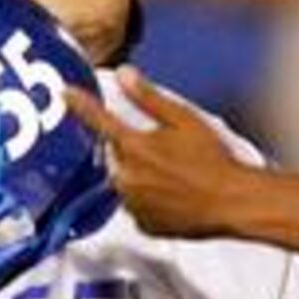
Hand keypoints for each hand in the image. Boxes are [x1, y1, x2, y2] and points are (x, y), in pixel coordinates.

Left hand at [65, 66, 255, 237]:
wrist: (232, 203)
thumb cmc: (213, 160)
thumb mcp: (184, 120)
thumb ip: (149, 98)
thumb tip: (124, 74)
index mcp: (134, 148)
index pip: (99, 121)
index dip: (81, 105)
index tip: (66, 93)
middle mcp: (126, 178)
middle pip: (115, 156)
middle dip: (132, 149)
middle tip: (164, 150)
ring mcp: (133, 205)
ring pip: (125, 182)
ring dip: (139, 175)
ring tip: (173, 174)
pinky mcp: (144, 225)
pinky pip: (137, 206)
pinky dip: (148, 198)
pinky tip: (173, 194)